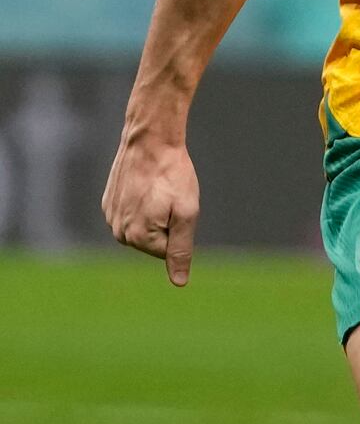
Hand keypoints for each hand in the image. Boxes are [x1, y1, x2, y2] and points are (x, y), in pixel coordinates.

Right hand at [101, 127, 199, 285]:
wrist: (149, 141)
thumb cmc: (172, 175)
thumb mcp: (186, 213)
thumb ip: (181, 250)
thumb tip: (180, 282)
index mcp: (138, 238)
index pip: (169, 251)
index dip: (180, 228)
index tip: (177, 205)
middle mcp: (118, 233)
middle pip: (155, 241)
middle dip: (168, 223)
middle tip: (169, 196)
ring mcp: (110, 217)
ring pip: (144, 227)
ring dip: (156, 212)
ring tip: (158, 189)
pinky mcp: (109, 203)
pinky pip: (133, 212)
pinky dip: (144, 202)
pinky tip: (146, 185)